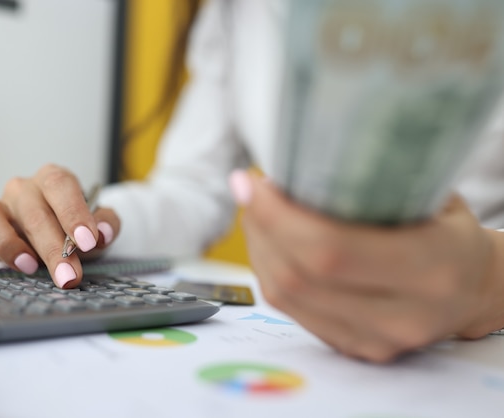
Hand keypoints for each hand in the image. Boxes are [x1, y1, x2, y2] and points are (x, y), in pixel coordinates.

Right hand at [0, 164, 119, 287]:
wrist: (58, 236)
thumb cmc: (75, 230)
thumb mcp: (98, 227)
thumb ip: (108, 224)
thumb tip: (104, 232)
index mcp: (54, 180)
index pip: (61, 185)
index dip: (73, 212)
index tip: (86, 241)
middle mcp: (23, 189)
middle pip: (32, 210)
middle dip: (52, 248)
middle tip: (68, 276)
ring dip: (6, 242)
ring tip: (29, 266)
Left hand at [229, 170, 503, 362]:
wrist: (476, 289)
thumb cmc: (449, 230)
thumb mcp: (429, 194)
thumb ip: (372, 183)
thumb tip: (298, 161)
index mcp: (432, 267)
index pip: (329, 249)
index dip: (277, 216)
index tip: (253, 182)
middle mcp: (403, 315)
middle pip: (298, 276)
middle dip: (260, 227)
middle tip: (251, 192)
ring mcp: (376, 340)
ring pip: (286, 296)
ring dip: (258, 248)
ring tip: (257, 212)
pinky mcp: (354, 348)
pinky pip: (291, 310)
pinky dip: (269, 271)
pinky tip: (269, 243)